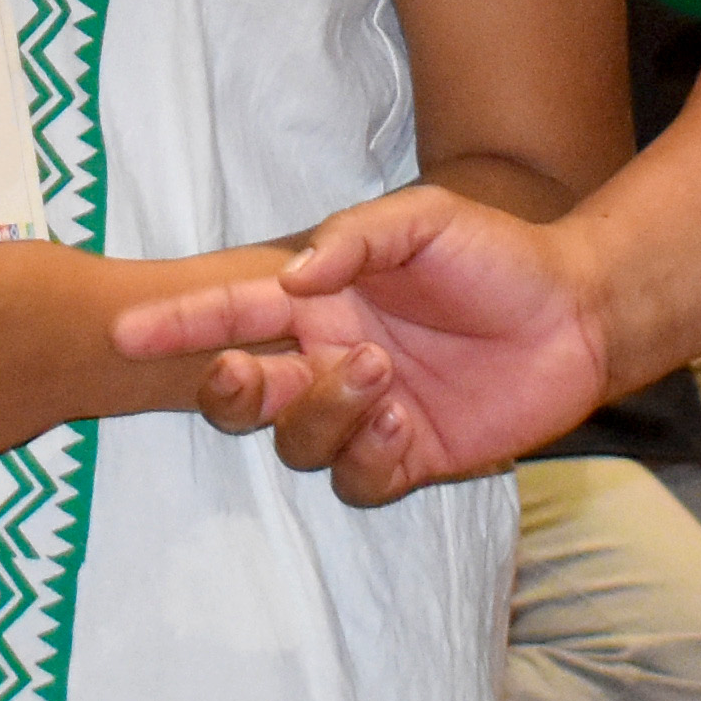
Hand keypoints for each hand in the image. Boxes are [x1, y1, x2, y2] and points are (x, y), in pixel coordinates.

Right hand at [110, 185, 613, 507]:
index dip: (177, 323)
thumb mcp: (425, 219)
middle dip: (232, 390)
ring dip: (324, 412)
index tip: (124, 332)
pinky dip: (369, 454)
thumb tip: (294, 279)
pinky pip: (356, 481)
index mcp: (319, 301)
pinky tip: (407, 416)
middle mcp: (328, 360)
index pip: (231, 314)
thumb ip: (356, 238)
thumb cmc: (496, 255)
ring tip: (382, 372)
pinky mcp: (408, 458)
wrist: (576, 310)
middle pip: (244, 396)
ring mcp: (365, 414)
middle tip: (254, 368)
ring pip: (297, 442)